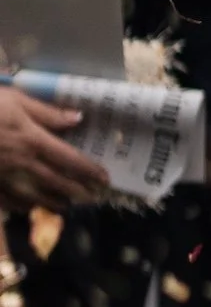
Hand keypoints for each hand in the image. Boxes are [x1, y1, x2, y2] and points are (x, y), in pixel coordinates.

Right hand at [0, 87, 107, 208]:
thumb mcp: (16, 99)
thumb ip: (47, 113)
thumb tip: (78, 119)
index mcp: (33, 141)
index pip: (70, 160)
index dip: (89, 171)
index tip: (105, 178)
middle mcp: (21, 164)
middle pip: (56, 183)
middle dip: (77, 191)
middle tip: (93, 197)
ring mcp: (3, 178)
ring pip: (34, 196)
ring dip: (53, 201)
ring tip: (67, 204)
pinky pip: (8, 201)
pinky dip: (21, 206)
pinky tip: (28, 207)